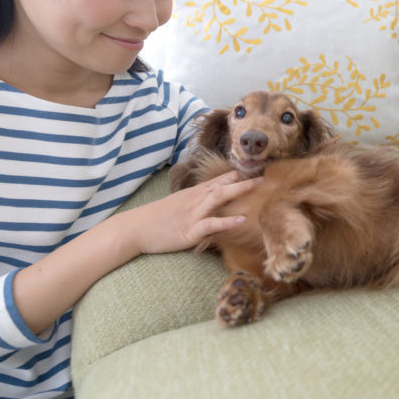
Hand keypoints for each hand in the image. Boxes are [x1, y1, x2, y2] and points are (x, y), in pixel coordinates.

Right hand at [122, 170, 261, 254]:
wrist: (135, 228)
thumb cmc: (156, 219)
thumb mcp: (178, 204)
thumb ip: (195, 201)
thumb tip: (209, 199)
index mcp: (194, 194)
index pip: (218, 180)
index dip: (236, 174)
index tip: (253, 168)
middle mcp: (196, 200)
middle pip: (223, 185)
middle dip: (244, 180)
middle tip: (263, 175)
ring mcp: (194, 213)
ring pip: (219, 198)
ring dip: (239, 191)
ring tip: (257, 186)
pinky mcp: (191, 230)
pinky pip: (212, 224)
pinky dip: (227, 221)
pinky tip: (241, 219)